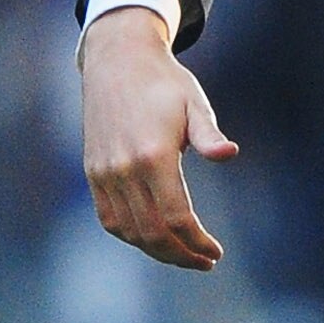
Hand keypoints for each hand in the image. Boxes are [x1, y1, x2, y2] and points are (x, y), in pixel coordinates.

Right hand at [80, 3, 237, 269]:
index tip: (216, 252)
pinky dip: (131, 236)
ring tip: (183, 255)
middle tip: (205, 261)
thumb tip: (229, 154)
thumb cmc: (164, 82)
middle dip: (181, 255)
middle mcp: (124, 169)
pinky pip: (109, 218)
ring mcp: (104, 173)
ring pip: (129, 231)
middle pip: (152, 233)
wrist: (117, 61)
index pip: (176, 217)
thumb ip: (209, 134)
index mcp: (153, 154)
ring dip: (157, 251)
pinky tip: (153, 239)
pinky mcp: (93, 172)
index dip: (197, 242)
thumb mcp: (193, 102)